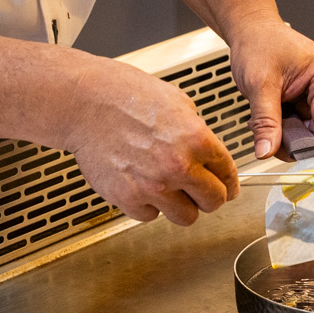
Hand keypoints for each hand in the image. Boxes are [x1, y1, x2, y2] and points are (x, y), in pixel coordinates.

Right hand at [64, 59, 238, 225]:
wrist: (84, 103)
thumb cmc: (124, 95)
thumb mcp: (177, 101)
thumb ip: (197, 131)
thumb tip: (208, 153)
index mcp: (197, 140)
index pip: (228, 175)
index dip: (228, 184)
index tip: (226, 189)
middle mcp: (179, 166)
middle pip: (213, 202)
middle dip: (209, 197)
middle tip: (199, 192)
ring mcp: (154, 186)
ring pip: (186, 217)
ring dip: (181, 206)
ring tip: (169, 190)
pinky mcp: (128, 198)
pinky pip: (150, 216)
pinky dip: (148, 206)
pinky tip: (141, 185)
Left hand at [228, 19, 313, 159]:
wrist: (251, 32)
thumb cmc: (260, 43)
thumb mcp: (260, 83)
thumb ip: (265, 120)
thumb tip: (267, 150)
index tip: (301, 166)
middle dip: (291, 139)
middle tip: (265, 133)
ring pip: (308, 135)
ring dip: (284, 134)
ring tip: (263, 118)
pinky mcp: (310, 104)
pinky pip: (299, 129)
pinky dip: (281, 129)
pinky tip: (268, 117)